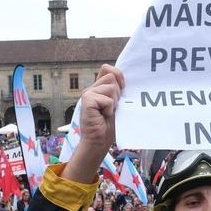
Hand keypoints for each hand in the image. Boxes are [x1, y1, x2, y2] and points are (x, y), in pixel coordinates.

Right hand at [64, 65, 124, 182]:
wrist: (98, 141)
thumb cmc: (108, 126)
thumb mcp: (115, 104)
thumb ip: (116, 90)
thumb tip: (123, 77)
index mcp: (97, 88)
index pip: (107, 68)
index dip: (118, 76)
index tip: (121, 90)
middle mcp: (91, 88)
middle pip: (111, 76)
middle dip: (117, 92)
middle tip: (111, 107)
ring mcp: (88, 93)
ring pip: (111, 87)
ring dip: (113, 101)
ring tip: (107, 111)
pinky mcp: (87, 100)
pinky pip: (107, 99)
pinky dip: (109, 109)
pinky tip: (103, 115)